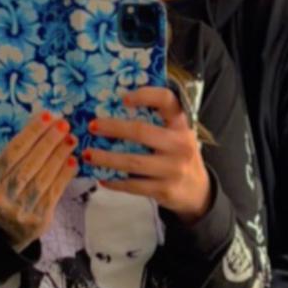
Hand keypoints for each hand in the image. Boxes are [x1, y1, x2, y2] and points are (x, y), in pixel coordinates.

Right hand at [0, 112, 78, 249]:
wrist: (8, 232)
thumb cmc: (10, 195)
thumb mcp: (3, 176)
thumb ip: (18, 157)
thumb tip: (45, 126)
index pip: (12, 152)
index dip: (30, 133)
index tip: (47, 116)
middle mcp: (1, 195)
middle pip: (27, 165)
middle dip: (47, 143)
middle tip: (63, 125)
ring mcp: (19, 209)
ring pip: (41, 179)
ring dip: (58, 157)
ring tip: (71, 140)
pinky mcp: (37, 220)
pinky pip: (53, 194)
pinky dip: (64, 176)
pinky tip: (73, 162)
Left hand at [85, 87, 211, 222]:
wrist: (199, 192)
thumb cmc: (179, 157)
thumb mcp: (177, 135)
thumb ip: (157, 124)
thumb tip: (114, 111)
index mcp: (181, 125)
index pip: (167, 100)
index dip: (145, 95)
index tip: (123, 98)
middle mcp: (180, 145)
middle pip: (142, 132)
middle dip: (113, 128)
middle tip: (92, 126)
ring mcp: (173, 169)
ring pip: (133, 162)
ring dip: (107, 158)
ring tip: (88, 154)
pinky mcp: (165, 190)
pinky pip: (134, 186)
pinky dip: (115, 182)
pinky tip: (102, 177)